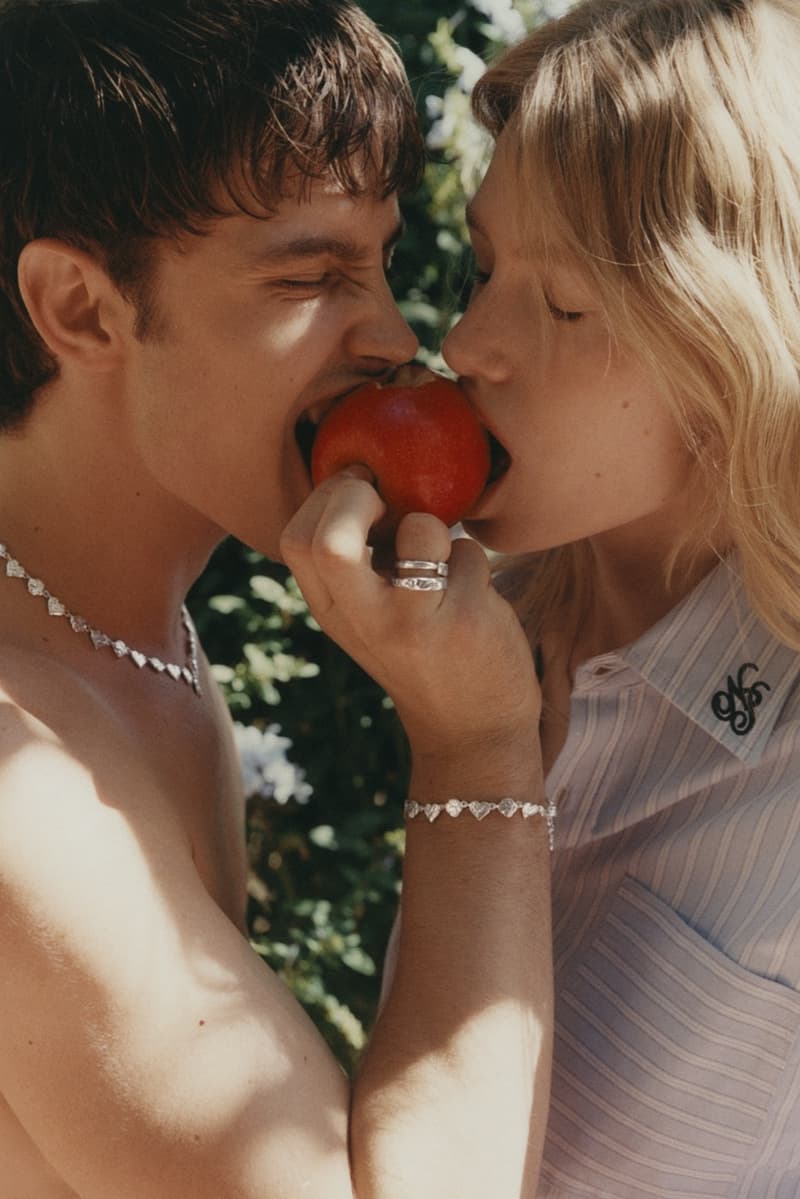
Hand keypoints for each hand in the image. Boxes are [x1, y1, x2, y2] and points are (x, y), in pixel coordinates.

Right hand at [280, 469, 541, 766]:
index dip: (327, 498)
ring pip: (421, 529)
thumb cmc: (421, 650)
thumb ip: (358, 557)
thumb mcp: (369, 613)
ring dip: (438, 525)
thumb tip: (367, 473)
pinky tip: (473, 590)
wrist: (471, 731)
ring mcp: (414, 624)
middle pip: (329, 540)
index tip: (361, 492)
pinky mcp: (466, 623)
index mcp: (332, 610)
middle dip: (358, 495)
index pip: (295, 538)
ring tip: (441, 556)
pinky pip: (469, 552)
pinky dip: (473, 557)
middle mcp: (363, 620)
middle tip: (388, 500)